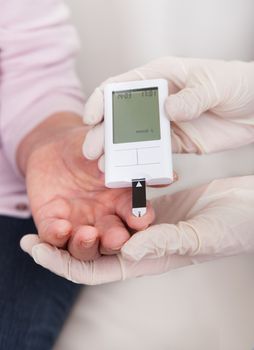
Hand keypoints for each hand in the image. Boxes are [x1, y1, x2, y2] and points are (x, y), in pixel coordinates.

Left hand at [18, 113, 154, 260]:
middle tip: (117, 238)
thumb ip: (132, 164)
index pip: (135, 216)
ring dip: (87, 244)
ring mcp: (77, 224)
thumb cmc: (83, 148)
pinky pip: (53, 236)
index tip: (141, 218)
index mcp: (121, 202)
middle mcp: (102, 218)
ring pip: (84, 246)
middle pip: (112, 239)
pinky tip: (61, 228)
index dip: (140, 219)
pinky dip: (56, 235)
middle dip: (115, 240)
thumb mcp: (108, 151)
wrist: (52, 146)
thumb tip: (169, 175)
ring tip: (88, 234)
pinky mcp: (51, 223)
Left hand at [20, 175, 253, 283]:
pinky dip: (101, 198)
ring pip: (102, 225)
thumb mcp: (201, 236)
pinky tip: (87, 186)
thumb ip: (165, 244)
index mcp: (149, 260)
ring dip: (77, 219)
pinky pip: (119, 203)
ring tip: (52, 207)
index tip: (35, 249)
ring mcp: (144, 224)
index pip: (97, 270)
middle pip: (91, 250)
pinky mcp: (150, 205)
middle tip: (32, 229)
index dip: (64, 262)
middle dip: (61, 244)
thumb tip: (126, 253)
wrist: (248, 206)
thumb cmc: (234, 228)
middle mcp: (142, 245)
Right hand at [83, 57, 253, 168]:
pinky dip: (141, 163)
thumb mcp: (215, 84)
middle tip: (92, 151)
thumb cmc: (237, 85)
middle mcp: (157, 101)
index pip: (121, 86)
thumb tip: (168, 110)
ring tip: (107, 167)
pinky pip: (153, 154)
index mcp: (160, 77)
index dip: (101, 101)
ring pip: (133, 138)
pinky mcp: (174, 143)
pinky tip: (132, 172)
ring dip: (118, 153)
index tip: (91, 118)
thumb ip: (192, 97)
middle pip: (121, 116)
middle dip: (103, 133)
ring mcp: (164, 124)